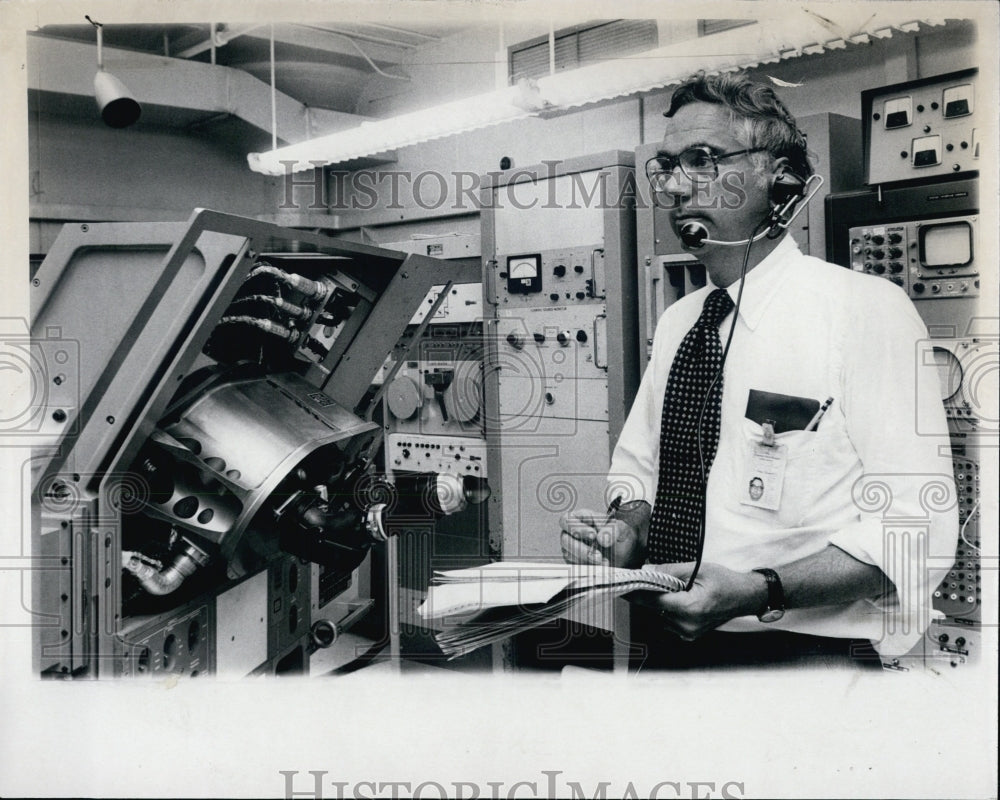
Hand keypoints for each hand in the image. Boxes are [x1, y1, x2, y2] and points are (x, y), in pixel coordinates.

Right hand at [559, 508, 645, 567]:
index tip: (593, 535)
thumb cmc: (617, 534)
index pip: (568, 520)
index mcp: (580, 518)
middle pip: (565, 539)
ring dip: (586, 560)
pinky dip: (587, 568)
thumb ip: (612, 530)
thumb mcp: (620, 528)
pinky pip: (574, 566)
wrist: (624, 551)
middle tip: (598, 555)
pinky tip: (600, 567)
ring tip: (603, 562)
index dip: (577, 528)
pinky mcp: (574, 562)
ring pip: (568, 554)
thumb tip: (602, 538)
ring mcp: (572, 548)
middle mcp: (572, 532)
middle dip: (582, 549)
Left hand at [627, 562, 765, 639]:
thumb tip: (647, 570)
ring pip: (661, 614)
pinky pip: (669, 620)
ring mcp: (689, 633)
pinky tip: (684, 599)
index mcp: (690, 608)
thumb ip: (670, 571)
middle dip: (653, 592)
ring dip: (663, 601)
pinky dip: (671, 608)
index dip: (635, 592)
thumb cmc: (726, 582)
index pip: (653, 601)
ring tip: (681, 589)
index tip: (622, 586)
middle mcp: (688, 625)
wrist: (745, 597)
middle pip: (656, 607)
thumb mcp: (698, 569)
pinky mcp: (690, 635)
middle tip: (656, 578)